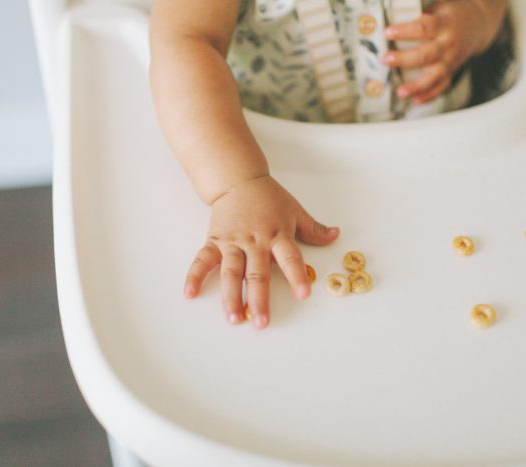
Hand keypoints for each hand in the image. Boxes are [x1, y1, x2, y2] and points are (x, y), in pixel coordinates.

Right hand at [183, 176, 339, 328]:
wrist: (239, 180)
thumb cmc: (269, 197)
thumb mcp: (295, 210)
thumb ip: (313, 229)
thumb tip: (336, 235)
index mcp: (278, 234)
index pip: (290, 258)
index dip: (297, 276)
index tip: (303, 295)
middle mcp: (255, 241)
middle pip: (257, 273)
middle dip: (259, 299)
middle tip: (261, 322)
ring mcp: (233, 242)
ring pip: (231, 272)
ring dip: (231, 296)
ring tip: (232, 317)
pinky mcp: (215, 241)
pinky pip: (203, 260)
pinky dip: (195, 276)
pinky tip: (189, 293)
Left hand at [383, 0, 488, 103]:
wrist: (478, 24)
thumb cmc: (450, 16)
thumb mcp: (437, 8)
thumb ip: (418, 16)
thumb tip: (390, 17)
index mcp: (444, 24)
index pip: (424, 28)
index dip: (405, 31)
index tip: (388, 32)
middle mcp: (448, 44)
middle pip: (426, 54)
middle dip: (404, 59)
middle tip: (385, 59)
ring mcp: (450, 60)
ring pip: (434, 76)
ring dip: (416, 86)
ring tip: (400, 92)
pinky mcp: (451, 72)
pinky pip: (441, 87)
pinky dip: (428, 95)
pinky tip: (415, 100)